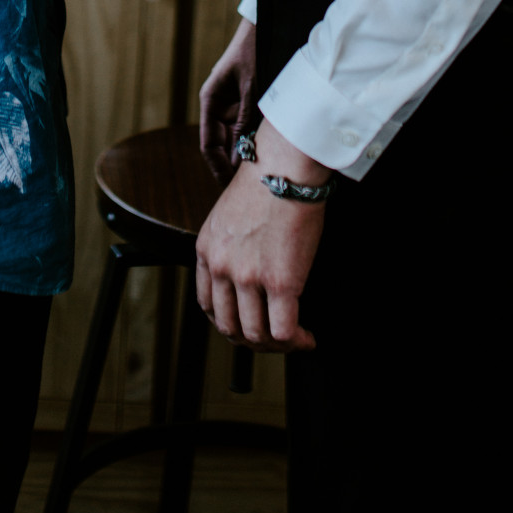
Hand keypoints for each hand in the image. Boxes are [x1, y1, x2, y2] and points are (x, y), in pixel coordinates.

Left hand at [196, 120, 331, 350]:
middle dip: (252, 341)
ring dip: (276, 345)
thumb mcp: (227, 215)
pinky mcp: (280, 282)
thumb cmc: (266, 181)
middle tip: (272, 339)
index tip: (246, 325)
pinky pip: (283, 330)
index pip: (208, 304)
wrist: (286, 167)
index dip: (228, 323)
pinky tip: (307, 336)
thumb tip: (245, 267)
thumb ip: (228, 245)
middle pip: (229, 326)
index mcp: (206, 250)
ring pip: (256, 335)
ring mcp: (249, 277)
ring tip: (294, 339)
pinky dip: (296, 341)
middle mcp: (221, 267)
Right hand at [200, 19, 257, 184]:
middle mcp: (217, 107)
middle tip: (247, 186)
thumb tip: (238, 155)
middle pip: (220, 145)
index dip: (216, 166)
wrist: (262, 30)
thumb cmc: (252, 54)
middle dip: (231, 165)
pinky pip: (245, 128)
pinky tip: (265, 153)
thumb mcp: (249, 88)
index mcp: (210, 101)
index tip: (227, 184)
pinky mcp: (243, 104)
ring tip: (258, 173)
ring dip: (244, 153)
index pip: (208, 143)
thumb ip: (243, 119)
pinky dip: (253, 140)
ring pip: (234, 139)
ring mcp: (230, 106)